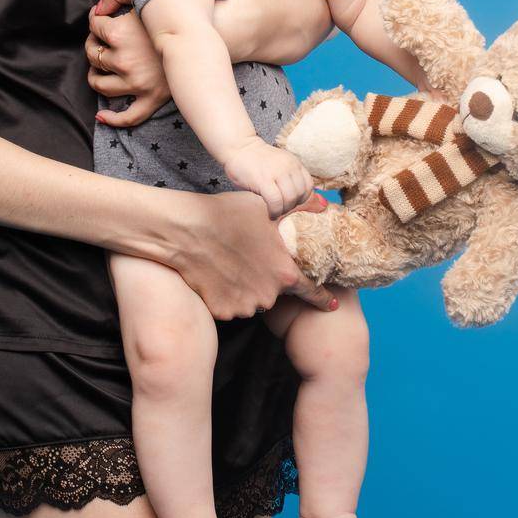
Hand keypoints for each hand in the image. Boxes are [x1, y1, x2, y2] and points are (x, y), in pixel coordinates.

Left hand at [86, 0, 170, 126]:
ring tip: (102, 65)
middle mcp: (123, 61)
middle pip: (93, 54)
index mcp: (119, 34)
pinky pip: (128, 116)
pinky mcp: (152, 98)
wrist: (207, 33)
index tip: (102, 17)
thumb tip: (98, 8)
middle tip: (103, 38)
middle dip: (94, 43)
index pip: (94, 26)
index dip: (96, 19)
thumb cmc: (174, 11)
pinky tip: (102, 114)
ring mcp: (137, 83)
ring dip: (95, 75)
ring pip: (101, 85)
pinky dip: (112, 118)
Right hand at [168, 188, 339, 318]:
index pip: (312, 290)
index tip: (332, 305)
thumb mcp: (267, 207)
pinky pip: (232, 306)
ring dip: (248, 288)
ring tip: (232, 264)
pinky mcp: (222, 312)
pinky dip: (228, 295)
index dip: (323, 298)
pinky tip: (218, 274)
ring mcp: (244, 306)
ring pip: (253, 300)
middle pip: (276, 292)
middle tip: (253, 260)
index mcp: (284, 272)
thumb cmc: (227, 214)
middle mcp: (268, 295)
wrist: (185, 230)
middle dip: (270, 280)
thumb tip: (325, 205)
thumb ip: (300, 211)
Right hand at [222, 139, 314, 219]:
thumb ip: (289, 178)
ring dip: (283, 210)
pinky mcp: (264, 180)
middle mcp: (289, 166)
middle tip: (282, 209)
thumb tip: (299, 200)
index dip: (302, 199)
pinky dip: (275, 211)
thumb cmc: (257, 160)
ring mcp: (277, 172)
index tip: (293, 204)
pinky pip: (276, 201)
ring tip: (276, 212)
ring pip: (290, 199)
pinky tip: (270, 213)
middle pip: (300, 194)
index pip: (308, 186)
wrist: (238, 147)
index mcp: (294, 163)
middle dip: (292, 206)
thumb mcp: (279, 166)